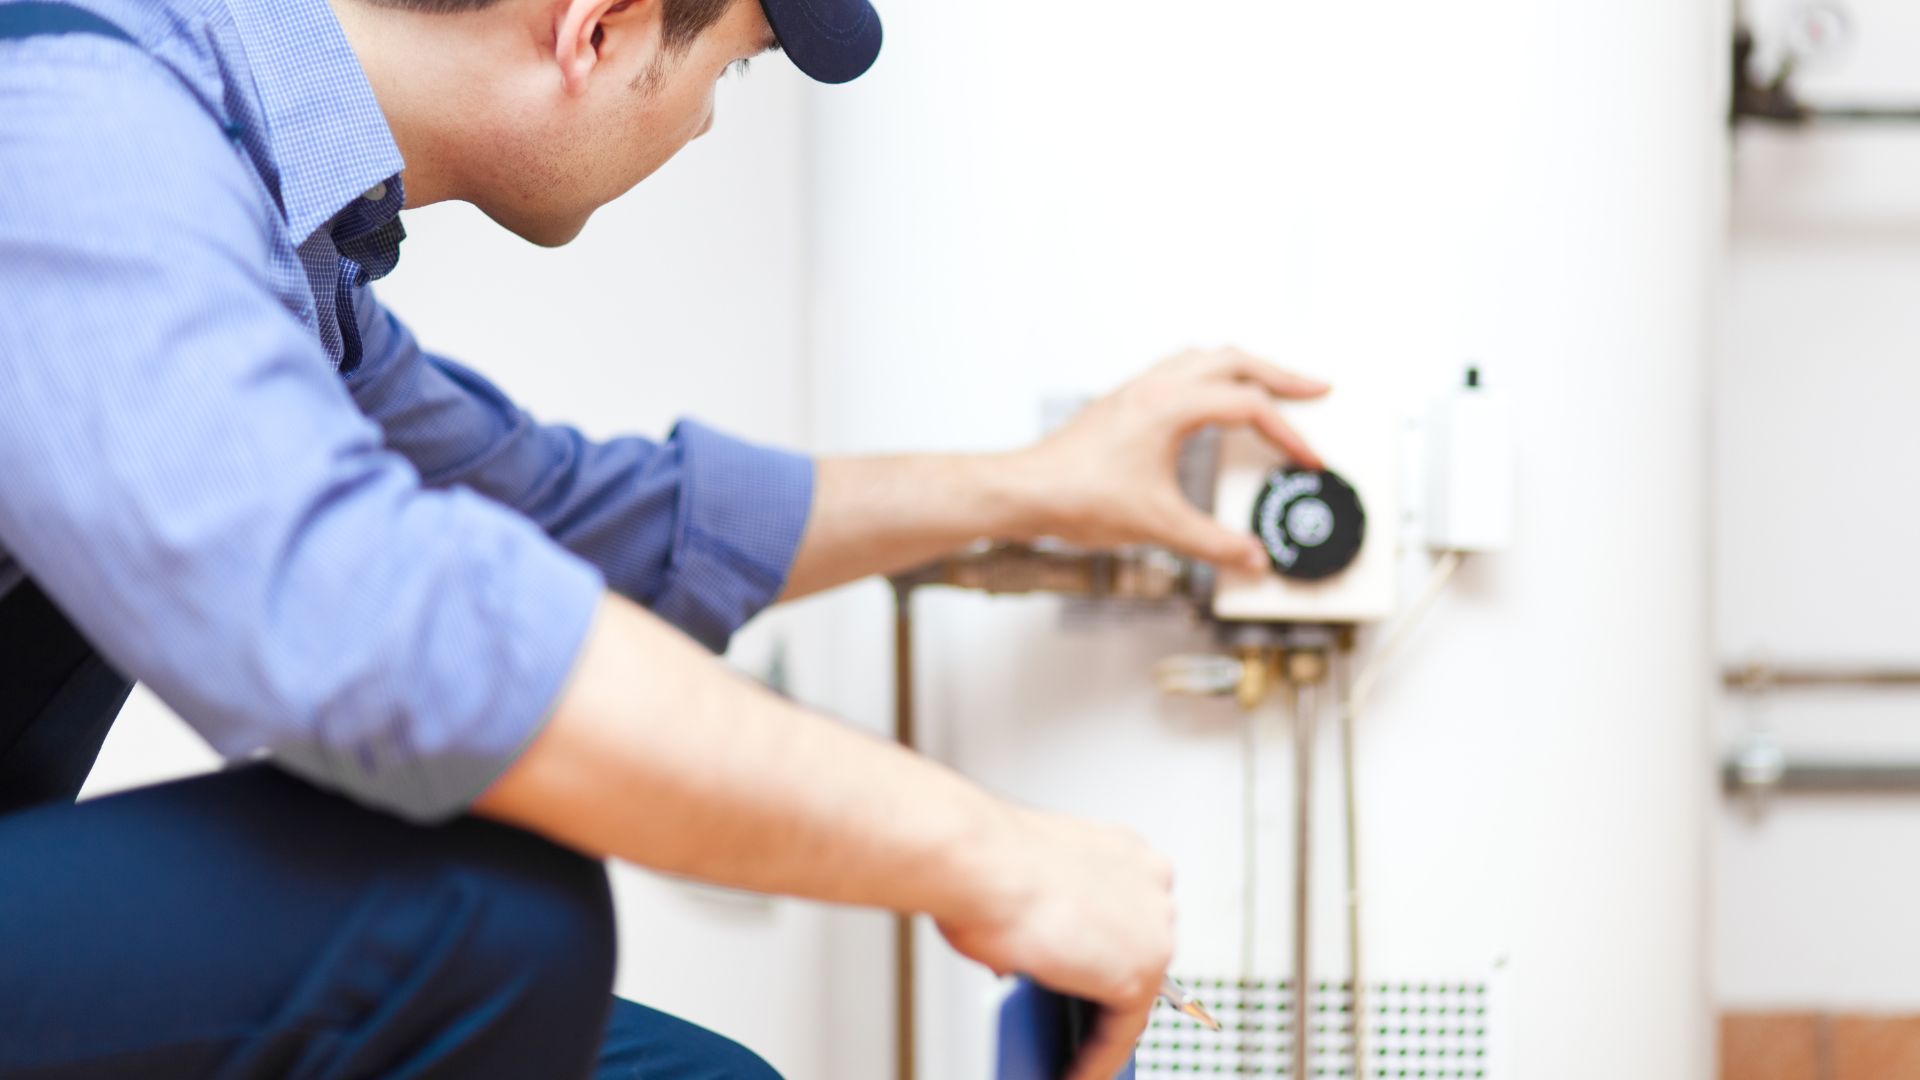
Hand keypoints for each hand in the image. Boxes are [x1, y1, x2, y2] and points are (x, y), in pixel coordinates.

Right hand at [939, 809, 1176, 1079]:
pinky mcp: (1140, 974)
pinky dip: (1096, 1060)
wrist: (977, 862)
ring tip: (1073, 1054)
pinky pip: (1122, 1032)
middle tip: (1079, 1021)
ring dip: (1101, 1027)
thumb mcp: (1024, 886)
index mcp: (1124, 851)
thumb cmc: (984, 862)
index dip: (1106, 948)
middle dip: (1106, 987)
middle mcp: (1150, 882)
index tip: (1093, 973)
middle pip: (1135, 952)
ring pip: (1132, 995)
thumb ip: (1046, 921)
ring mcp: (1153, 928)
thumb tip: (1035, 960)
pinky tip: (1074, 1074)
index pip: (1126, 914)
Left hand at [1016, 348, 1329, 572]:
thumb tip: (1252, 557)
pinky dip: (1210, 376)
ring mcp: (1137, 389)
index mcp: (1170, 406)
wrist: (1024, 491)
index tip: (1308, 459)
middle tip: (1316, 390)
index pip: (1248, 407)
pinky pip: (1179, 369)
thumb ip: (1213, 543)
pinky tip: (1212, 400)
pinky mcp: (1124, 402)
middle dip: (1281, 375)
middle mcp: (1155, 386)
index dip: (1288, 434)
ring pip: (1204, 357)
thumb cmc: (1076, 497)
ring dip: (1243, 368)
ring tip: (1271, 386)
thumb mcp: (1157, 526)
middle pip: (1234, 360)